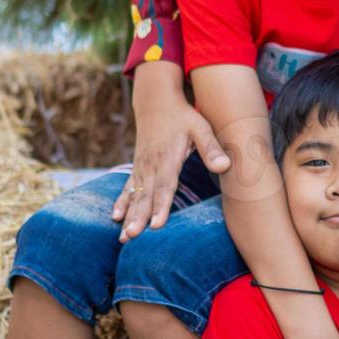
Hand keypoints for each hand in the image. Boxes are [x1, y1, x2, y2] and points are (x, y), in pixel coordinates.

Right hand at [112, 62, 230, 240]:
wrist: (157, 101)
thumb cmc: (183, 116)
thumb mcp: (201, 127)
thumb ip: (211, 148)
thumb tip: (224, 167)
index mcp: (167, 159)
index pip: (165, 187)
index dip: (161, 206)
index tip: (156, 225)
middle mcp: (151, 165)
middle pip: (145, 196)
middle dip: (138, 218)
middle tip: (131, 237)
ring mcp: (142, 166)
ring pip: (135, 196)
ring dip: (129, 216)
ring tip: (123, 237)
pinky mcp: (138, 167)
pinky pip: (127, 188)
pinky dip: (122, 202)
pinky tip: (115, 218)